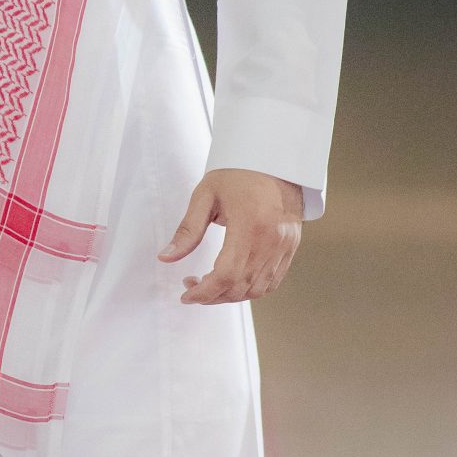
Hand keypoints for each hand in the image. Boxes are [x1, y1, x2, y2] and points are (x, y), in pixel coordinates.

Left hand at [159, 168, 304, 305]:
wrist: (275, 160)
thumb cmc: (238, 173)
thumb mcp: (205, 196)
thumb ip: (187, 231)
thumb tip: (165, 258)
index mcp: (251, 224)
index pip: (227, 274)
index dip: (204, 292)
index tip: (186, 294)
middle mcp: (273, 239)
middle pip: (241, 287)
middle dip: (213, 296)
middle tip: (192, 287)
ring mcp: (285, 245)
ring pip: (258, 289)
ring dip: (231, 296)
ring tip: (209, 285)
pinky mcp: (291, 247)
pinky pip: (272, 282)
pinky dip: (250, 289)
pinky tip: (233, 281)